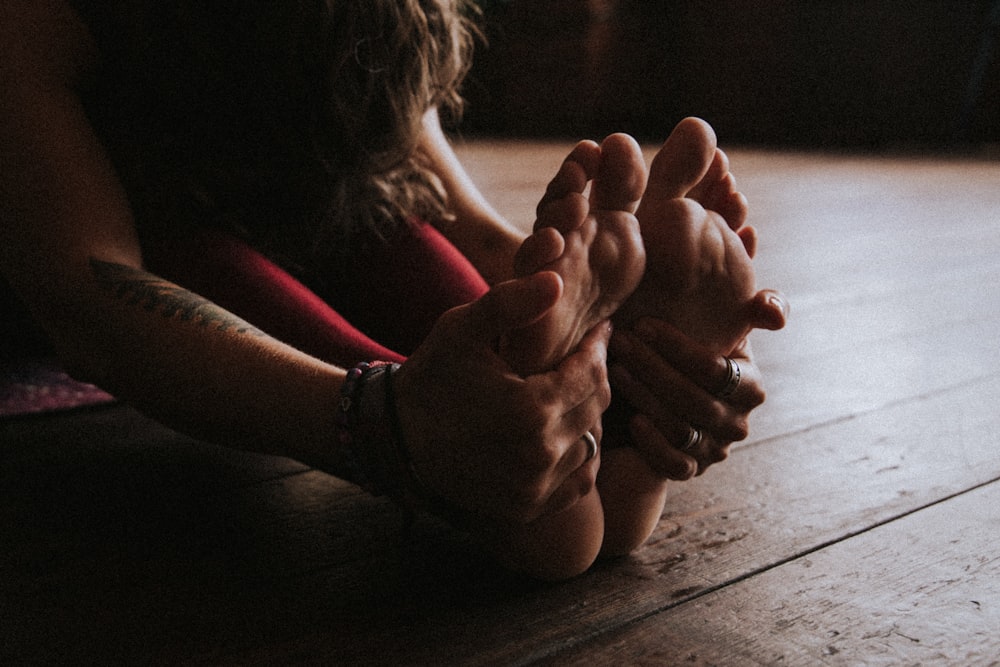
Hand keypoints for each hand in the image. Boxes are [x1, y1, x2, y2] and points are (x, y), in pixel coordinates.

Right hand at [394, 272, 611, 523]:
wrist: (396, 439)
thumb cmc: (431, 376)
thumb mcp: (461, 329)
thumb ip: (509, 302)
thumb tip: (556, 280)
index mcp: (530, 409)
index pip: (591, 372)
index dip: (598, 346)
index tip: (598, 330)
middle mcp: (539, 454)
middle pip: (596, 406)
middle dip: (594, 376)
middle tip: (586, 356)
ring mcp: (535, 487)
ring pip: (591, 442)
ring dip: (587, 414)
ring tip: (570, 390)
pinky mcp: (529, 508)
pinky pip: (579, 481)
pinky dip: (578, 455)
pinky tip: (562, 430)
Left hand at [607, 317, 769, 479]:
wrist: (666, 392)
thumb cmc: (691, 352)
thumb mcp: (724, 327)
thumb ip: (759, 309)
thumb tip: (777, 316)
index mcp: (750, 387)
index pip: (716, 370)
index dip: (678, 347)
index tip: (641, 324)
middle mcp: (737, 423)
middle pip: (694, 399)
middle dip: (652, 367)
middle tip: (620, 343)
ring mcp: (714, 450)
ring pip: (680, 428)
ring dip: (644, 397)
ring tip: (615, 369)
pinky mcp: (690, 470)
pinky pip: (674, 464)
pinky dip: (652, 443)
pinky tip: (631, 418)